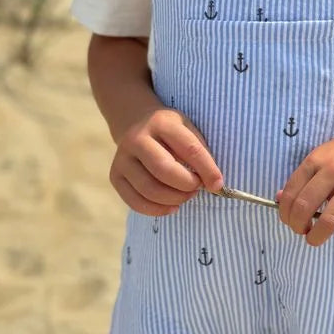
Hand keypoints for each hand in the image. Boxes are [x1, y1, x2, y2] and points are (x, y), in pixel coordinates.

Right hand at [109, 107, 223, 215]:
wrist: (135, 123)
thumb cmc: (170, 133)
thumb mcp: (188, 130)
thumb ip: (200, 153)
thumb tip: (214, 184)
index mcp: (161, 123)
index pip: (189, 149)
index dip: (207, 170)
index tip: (218, 184)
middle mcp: (137, 139)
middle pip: (164, 170)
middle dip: (187, 185)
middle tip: (197, 188)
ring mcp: (122, 158)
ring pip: (149, 189)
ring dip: (174, 199)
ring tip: (186, 196)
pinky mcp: (115, 176)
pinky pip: (135, 201)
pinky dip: (157, 210)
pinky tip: (171, 206)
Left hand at [276, 128, 333, 261]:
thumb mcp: (321, 156)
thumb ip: (302, 177)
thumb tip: (280, 198)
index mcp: (316, 160)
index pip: (291, 191)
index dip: (284, 211)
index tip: (287, 220)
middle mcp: (333, 171)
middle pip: (305, 206)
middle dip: (297, 224)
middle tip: (300, 230)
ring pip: (330, 218)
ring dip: (316, 235)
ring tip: (313, 239)